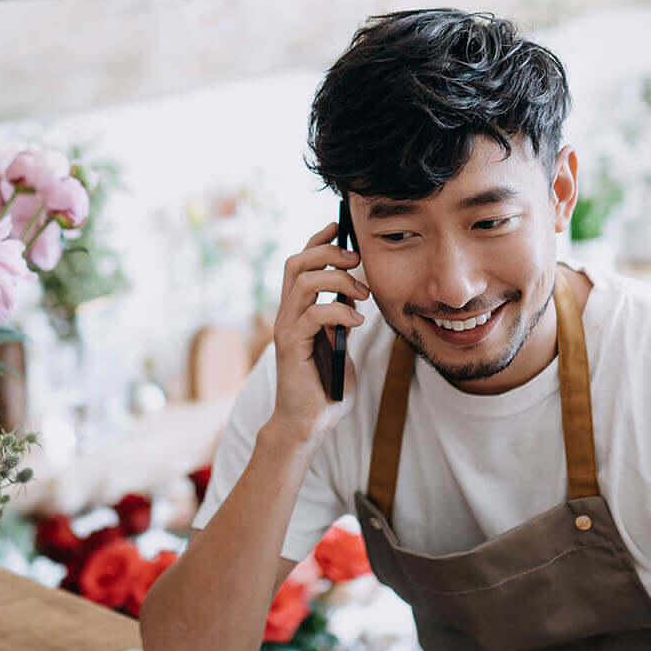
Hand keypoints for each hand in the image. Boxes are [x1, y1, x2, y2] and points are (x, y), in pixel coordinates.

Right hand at [267, 221, 367, 445]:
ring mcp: (287, 329)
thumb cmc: (325, 385)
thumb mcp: (339, 343)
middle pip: (297, 263)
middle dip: (328, 253)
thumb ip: (341, 319)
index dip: (318, 241)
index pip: (300, 263)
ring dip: (338, 280)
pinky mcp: (292, 347)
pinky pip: (314, 315)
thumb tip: (354, 293)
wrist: (309, 422)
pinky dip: (340, 311)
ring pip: (304, 282)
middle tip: (356, 261)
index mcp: (296, 310)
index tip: (338, 227)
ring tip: (363, 294)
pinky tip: (358, 321)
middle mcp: (286, 314)